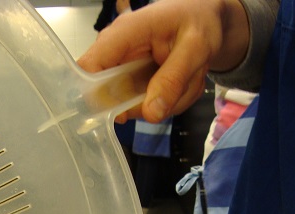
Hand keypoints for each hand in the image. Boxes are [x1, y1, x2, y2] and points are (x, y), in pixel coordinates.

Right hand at [77, 0, 248, 122]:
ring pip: (132, 105)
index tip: (123, 114)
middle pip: (111, 95)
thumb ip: (173, 79)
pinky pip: (144, 105)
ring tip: (187, 80)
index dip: (96, 96)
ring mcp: (125, 68)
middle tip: (179, 90)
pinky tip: (181, 84)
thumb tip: (151, 114)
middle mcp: (117, 51)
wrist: (205, 18)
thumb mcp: (196, 47)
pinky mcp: (134, 81)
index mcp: (124, 33)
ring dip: (164, 102)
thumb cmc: (199, 21)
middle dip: (146, 103)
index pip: (89, 67)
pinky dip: (167, 102)